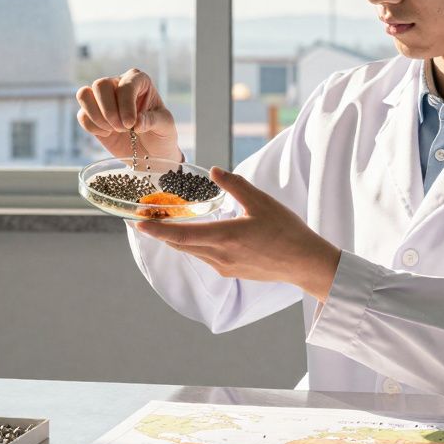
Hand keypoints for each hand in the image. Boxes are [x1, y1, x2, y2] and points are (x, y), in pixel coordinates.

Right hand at [76, 68, 181, 161]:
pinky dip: (93, 127)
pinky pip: (82, 115)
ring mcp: (103, 99)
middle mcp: (118, 84)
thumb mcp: (165, 126)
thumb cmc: (160, 134)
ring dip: (97, 116)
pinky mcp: (92, 115)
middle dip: (109, 110)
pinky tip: (108, 134)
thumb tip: (137, 122)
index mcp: (139, 81)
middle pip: (100, 84)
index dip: (126, 104)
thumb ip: (153, 120)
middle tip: (122, 128)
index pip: (125, 84)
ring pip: (84, 94)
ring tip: (113, 130)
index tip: (131, 124)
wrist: (150, 153)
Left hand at [135, 167, 341, 301]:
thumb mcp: (260, 201)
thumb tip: (214, 171)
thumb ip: (234, 185)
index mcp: (225, 237)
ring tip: (166, 224)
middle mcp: (220, 256)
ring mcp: (225, 267)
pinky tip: (196, 234)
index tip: (138, 223)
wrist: (305, 262)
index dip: (157, 230)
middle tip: (146, 218)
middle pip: (181, 245)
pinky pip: (205, 257)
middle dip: (161, 233)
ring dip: (177, 239)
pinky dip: (194, 245)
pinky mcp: (232, 272)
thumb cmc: (286, 231)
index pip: (181, 235)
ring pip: (192, 252)